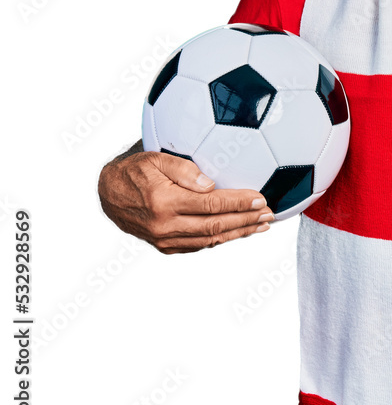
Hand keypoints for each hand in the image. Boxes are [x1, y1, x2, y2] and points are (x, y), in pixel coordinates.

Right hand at [97, 151, 273, 254]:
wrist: (107, 194)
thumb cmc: (134, 170)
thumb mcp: (154, 158)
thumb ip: (183, 169)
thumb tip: (210, 184)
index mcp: (164, 202)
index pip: (211, 205)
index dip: (239, 203)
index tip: (261, 199)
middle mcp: (164, 226)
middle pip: (215, 226)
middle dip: (246, 220)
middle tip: (270, 214)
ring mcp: (164, 240)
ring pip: (210, 240)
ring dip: (238, 233)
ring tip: (261, 225)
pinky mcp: (165, 247)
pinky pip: (199, 245)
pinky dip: (221, 239)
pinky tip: (237, 232)